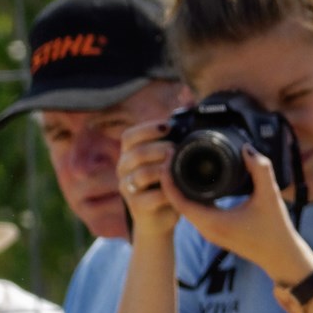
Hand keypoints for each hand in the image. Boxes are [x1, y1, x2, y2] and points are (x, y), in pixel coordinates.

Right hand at [115, 119, 185, 245]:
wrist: (159, 218)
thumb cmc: (167, 181)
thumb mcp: (172, 152)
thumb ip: (178, 127)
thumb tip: (187, 93)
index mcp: (131, 154)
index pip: (130, 136)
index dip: (148, 129)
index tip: (169, 128)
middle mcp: (124, 170)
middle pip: (135, 154)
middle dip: (159, 150)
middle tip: (177, 151)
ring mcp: (128, 189)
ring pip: (140, 175)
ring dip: (162, 170)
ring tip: (178, 169)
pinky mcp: (136, 207)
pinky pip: (149, 197)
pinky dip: (166, 192)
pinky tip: (177, 189)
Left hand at [172, 147, 312, 288]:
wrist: (279, 255)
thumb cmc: (275, 229)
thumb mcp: (270, 195)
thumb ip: (260, 169)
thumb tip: (246, 149)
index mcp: (211, 222)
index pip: (179, 201)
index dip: (169, 181)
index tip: (167, 162)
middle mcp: (205, 229)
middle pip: (178, 203)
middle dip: (171, 182)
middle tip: (171, 159)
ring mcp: (208, 232)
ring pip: (187, 208)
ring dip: (180, 190)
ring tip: (179, 167)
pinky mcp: (214, 231)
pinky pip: (196, 212)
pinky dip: (192, 197)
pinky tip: (196, 183)